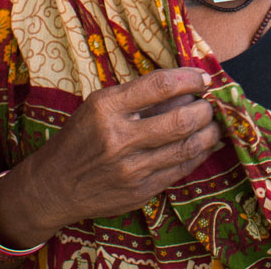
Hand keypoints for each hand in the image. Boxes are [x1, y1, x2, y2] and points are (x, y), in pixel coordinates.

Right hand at [9, 67, 220, 230]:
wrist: (55, 185)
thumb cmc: (80, 138)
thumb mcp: (99, 106)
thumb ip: (139, 97)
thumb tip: (186, 89)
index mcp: (107, 108)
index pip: (159, 86)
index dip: (188, 78)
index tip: (202, 78)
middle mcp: (119, 138)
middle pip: (180, 119)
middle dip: (204, 109)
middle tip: (210, 104)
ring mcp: (132, 169)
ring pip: (186, 147)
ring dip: (209, 133)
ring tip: (214, 124)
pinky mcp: (141, 192)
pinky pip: (180, 170)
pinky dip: (198, 155)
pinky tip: (204, 145)